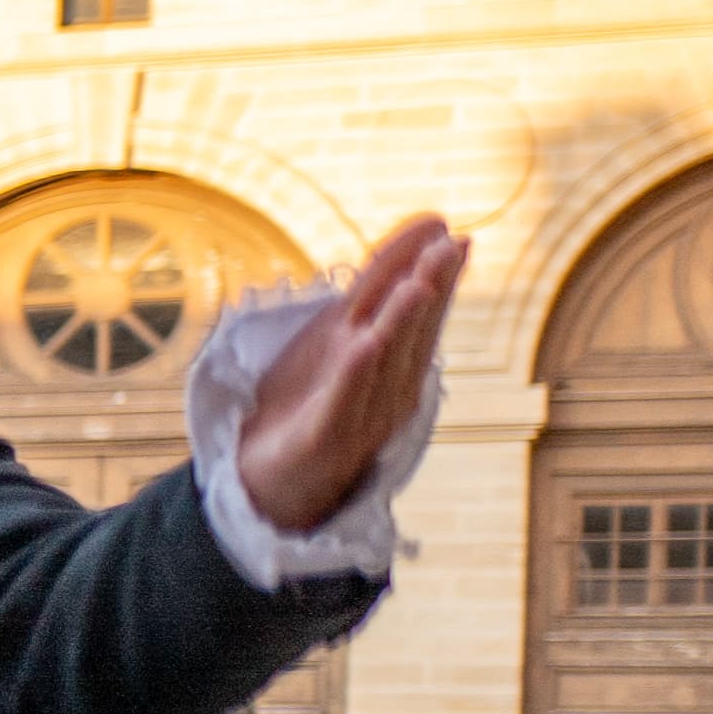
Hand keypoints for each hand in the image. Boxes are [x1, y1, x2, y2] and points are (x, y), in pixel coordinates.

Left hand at [233, 216, 462, 533]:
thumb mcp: (333, 350)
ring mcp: (356, 418)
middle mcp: (381, 388)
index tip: (441, 225)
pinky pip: (340, 404)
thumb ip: (365, 311)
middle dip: (430, 286)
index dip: (425, 268)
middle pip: (408, 331)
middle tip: (450, 243)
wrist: (262, 488)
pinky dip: (354, 374)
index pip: (408, 308)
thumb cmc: (301, 413)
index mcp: (381, 362)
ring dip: (401, 321)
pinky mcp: (321, 443)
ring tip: (418, 281)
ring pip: (383, 363)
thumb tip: (396, 264)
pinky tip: (365, 342)